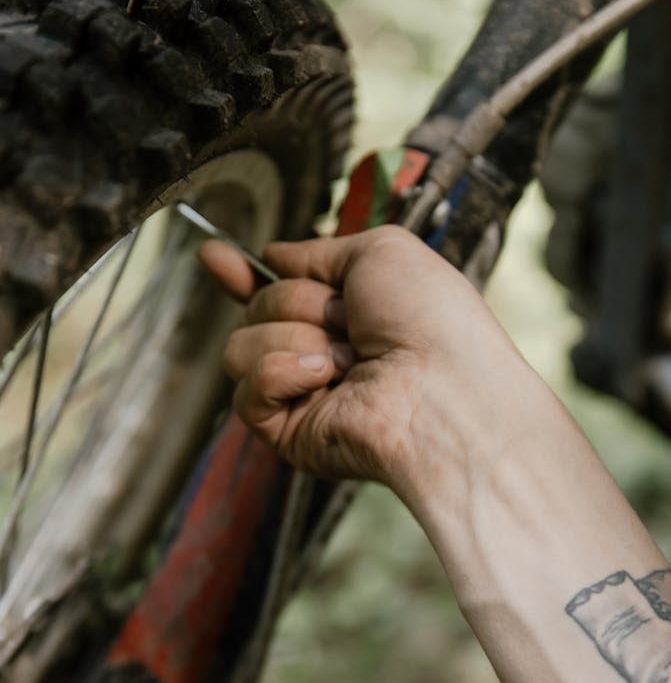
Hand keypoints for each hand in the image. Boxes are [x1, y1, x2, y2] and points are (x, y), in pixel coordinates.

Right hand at [200, 226, 533, 499]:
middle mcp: (321, 355)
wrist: (445, 387)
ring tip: (349, 358)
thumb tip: (272, 255)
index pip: (275, 293)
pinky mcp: (289, 432)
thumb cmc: (433, 321)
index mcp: (346, 316)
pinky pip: (247, 391)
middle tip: (349, 321)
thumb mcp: (381, 251)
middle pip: (256, 309)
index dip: (243, 276)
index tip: (214, 256)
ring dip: (295, 337)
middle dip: (298, 301)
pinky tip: (325, 378)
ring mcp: (303, 395)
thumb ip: (321, 250)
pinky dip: (282, 373)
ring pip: (242, 347)